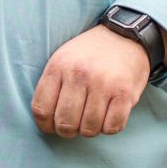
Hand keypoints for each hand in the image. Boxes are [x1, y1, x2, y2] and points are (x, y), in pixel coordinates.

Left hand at [31, 26, 151, 137]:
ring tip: (93, 116)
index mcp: (58, 66)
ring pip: (89, 129)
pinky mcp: (125, 93)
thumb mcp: (63, 59)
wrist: (124, 36)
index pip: (41, 110)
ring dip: (91, 129)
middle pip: (65, 124)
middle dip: (68, 131)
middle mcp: (79, 74)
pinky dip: (110, 127)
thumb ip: (51, 87)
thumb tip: (45, 122)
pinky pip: (112, 127)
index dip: (45, 126)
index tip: (52, 126)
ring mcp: (103, 83)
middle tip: (75, 124)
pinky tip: (109, 114)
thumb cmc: (89, 54)